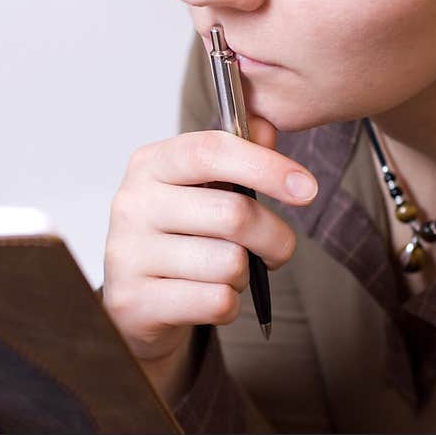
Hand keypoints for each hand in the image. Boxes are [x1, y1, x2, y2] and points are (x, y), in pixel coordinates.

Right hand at [101, 113, 317, 402]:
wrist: (133, 299)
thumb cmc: (175, 236)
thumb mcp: (198, 189)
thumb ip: (234, 157)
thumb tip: (264, 130)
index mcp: (149, 165)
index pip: (211, 151)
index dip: (265, 166)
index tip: (306, 187)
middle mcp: (133, 204)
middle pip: (234, 214)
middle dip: (273, 237)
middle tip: (276, 248)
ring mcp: (129, 253)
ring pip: (230, 263)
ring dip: (244, 274)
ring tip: (225, 272)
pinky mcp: (136, 301)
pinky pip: (217, 301)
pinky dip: (229, 303)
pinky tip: (209, 296)